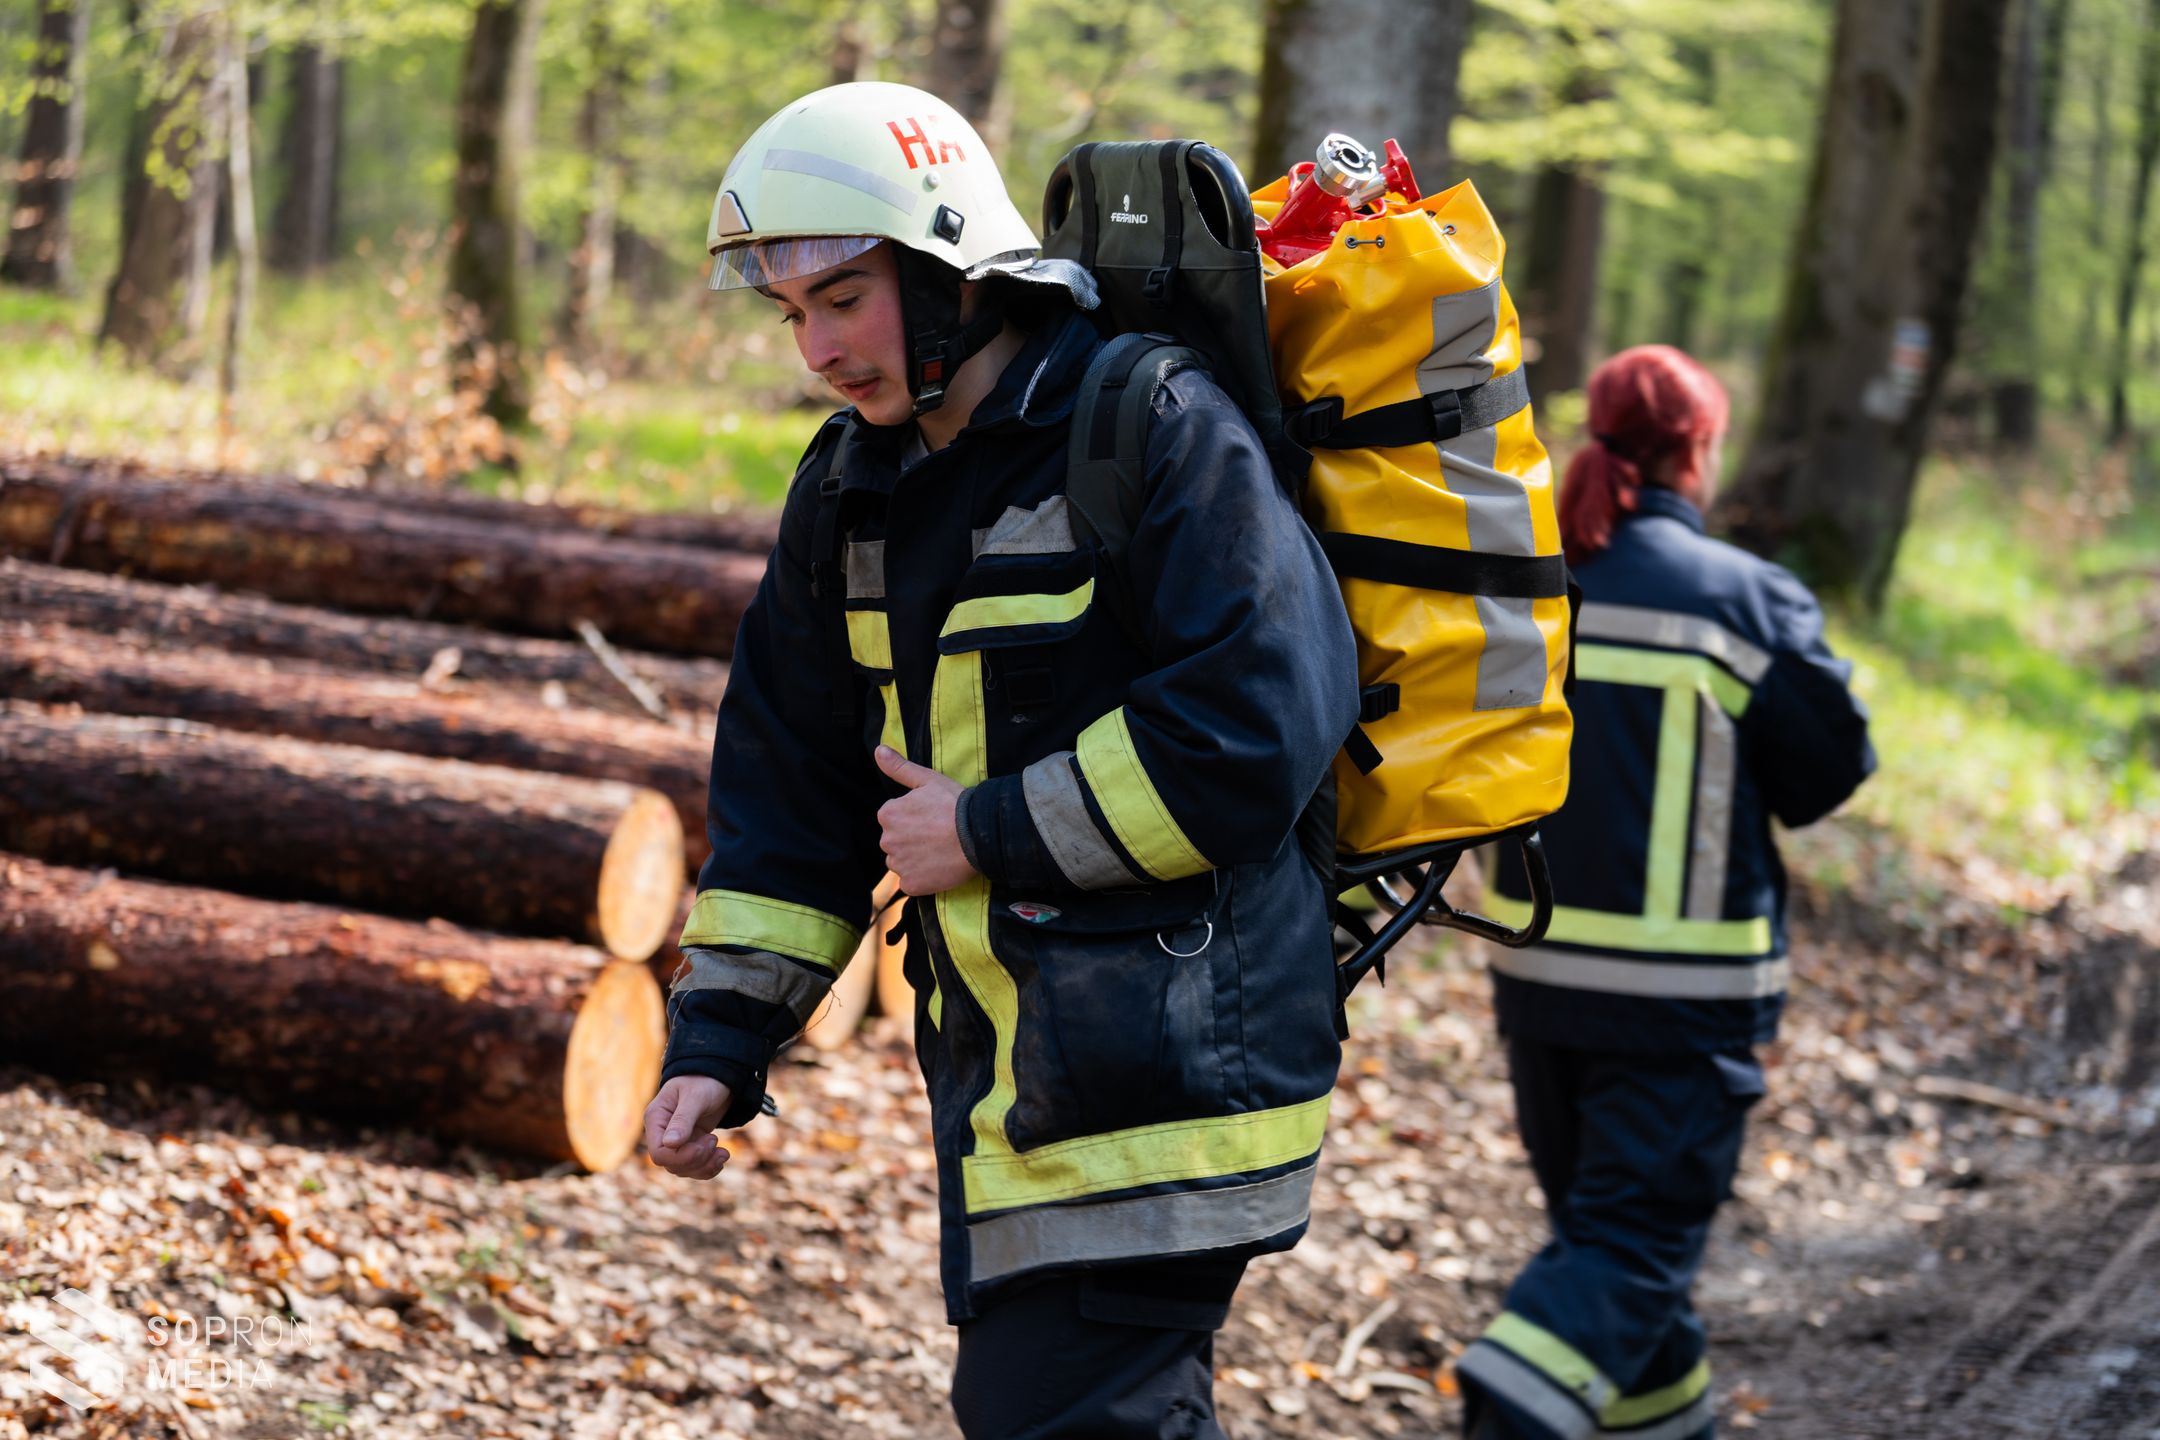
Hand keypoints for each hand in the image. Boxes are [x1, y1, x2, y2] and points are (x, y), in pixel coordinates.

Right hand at [643, 1075, 732, 1179]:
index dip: (681, 1157)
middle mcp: (662, 1133)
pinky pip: (695, 1166)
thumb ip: (682, 1119)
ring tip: (723, 1152)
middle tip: (714, 1141)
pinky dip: (710, 1167)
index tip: (704, 1145)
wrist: (718, 1076)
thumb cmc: (704, 1080)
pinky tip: (722, 1156)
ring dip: (705, 1165)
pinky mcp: (690, 1144)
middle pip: (672, 1164)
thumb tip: (669, 1144)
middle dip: (697, 1160)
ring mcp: (676, 1140)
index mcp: (656, 1119)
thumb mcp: (695, 1097)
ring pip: (684, 1169)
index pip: (659, 1153)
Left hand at [874, 745, 977, 894]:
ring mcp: (899, 865)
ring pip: (902, 862)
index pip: (893, 818)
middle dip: (911, 839)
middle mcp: (887, 841)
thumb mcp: (928, 779)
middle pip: (896, 841)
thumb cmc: (955, 804)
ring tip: (939, 851)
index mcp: (887, 814)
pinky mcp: (912, 885)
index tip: (932, 818)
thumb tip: (878, 749)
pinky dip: (922, 878)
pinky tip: (939, 867)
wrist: (979, 834)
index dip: (914, 818)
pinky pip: (911, 882)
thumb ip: (899, 767)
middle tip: (938, 834)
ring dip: (915, 859)